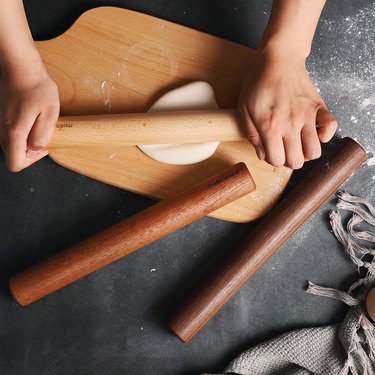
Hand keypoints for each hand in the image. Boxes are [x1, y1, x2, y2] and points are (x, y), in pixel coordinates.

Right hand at [0, 64, 58, 171]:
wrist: (21, 69)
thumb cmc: (37, 89)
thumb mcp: (50, 113)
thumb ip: (43, 135)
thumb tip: (36, 148)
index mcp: (14, 132)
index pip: (16, 164)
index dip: (31, 161)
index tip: (42, 147)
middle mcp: (2, 131)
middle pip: (13, 156)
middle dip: (29, 153)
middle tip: (42, 136)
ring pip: (10, 146)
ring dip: (25, 143)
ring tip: (37, 127)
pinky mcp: (1, 119)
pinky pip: (9, 136)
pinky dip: (20, 135)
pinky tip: (31, 122)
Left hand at [239, 52, 336, 168]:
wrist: (279, 60)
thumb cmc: (259, 84)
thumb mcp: (245, 109)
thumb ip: (253, 135)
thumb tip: (263, 155)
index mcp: (270, 126)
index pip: (277, 160)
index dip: (272, 159)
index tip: (270, 151)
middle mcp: (291, 124)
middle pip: (297, 161)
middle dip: (289, 160)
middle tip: (284, 149)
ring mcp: (307, 116)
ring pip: (315, 151)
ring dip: (306, 152)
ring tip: (298, 144)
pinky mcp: (319, 107)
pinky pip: (331, 128)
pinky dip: (325, 135)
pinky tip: (314, 132)